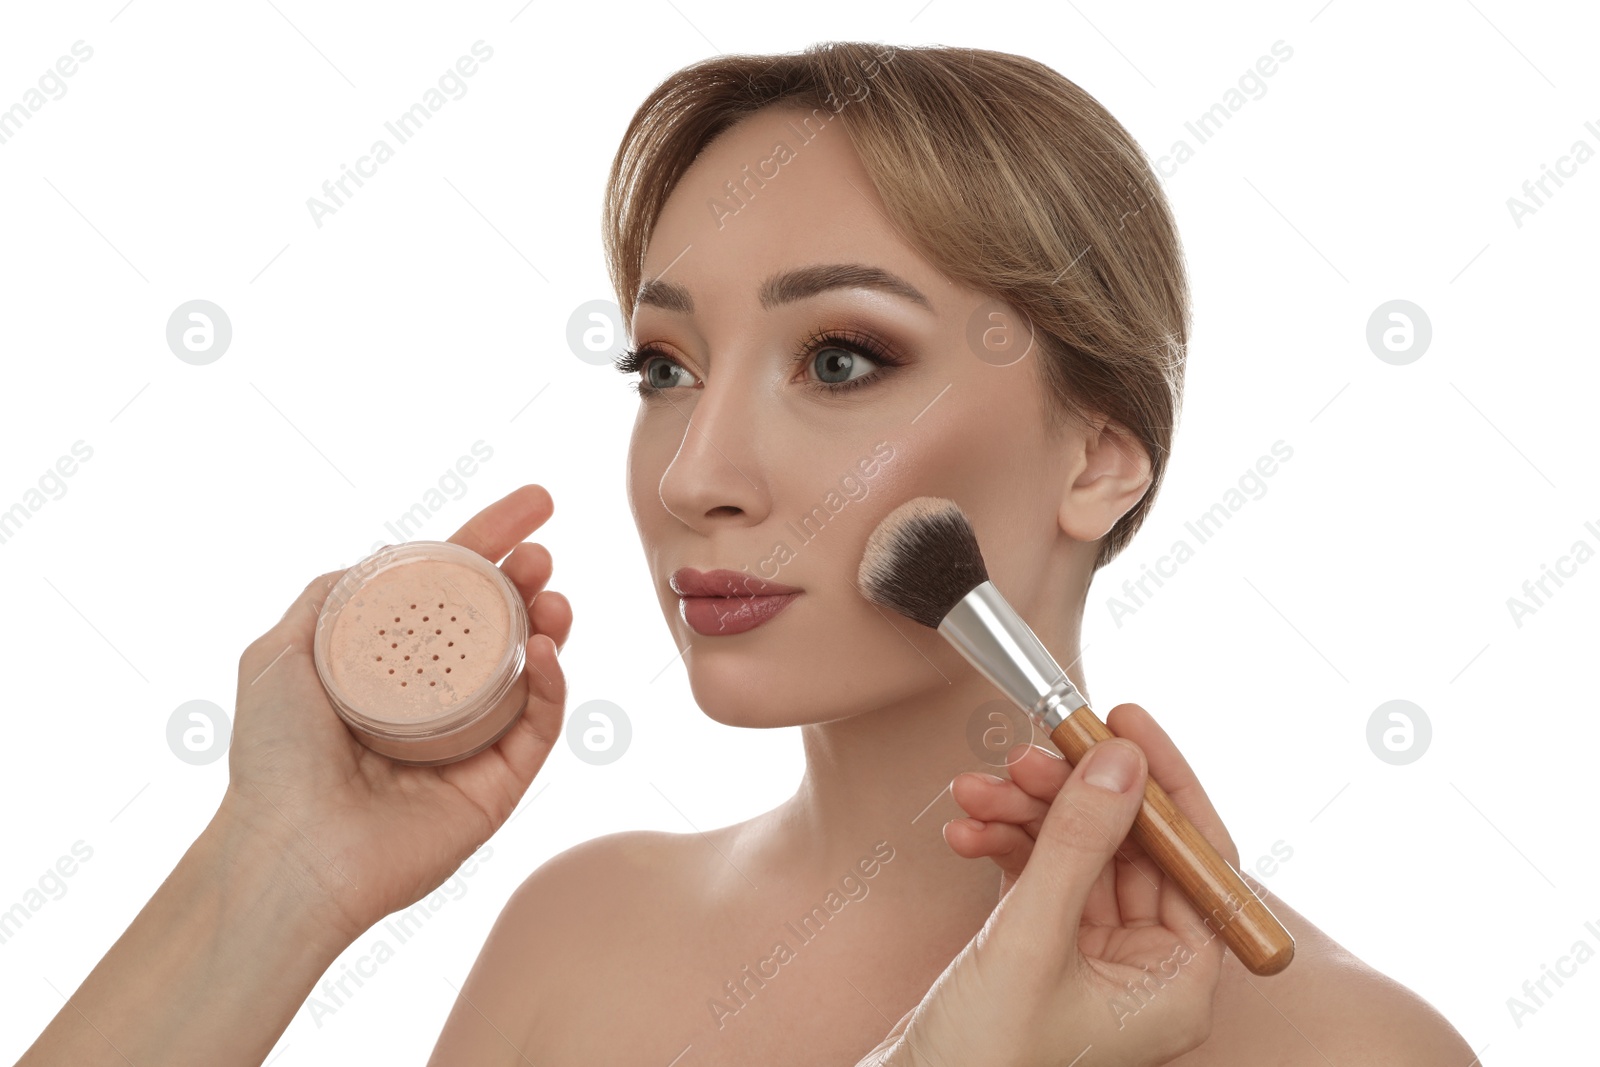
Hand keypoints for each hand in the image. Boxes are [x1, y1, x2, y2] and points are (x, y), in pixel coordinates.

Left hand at [222, 484, 571, 943]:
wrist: (289, 852)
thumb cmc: (272, 758)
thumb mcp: (278, 654)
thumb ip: (331, 598)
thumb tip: (387, 556)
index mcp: (389, 667)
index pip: (450, 590)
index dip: (491, 541)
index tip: (535, 504)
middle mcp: (434, 700)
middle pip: (498, 624)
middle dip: (526, 580)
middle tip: (540, 553)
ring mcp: (470, 743)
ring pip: (530, 671)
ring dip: (549, 624)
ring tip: (552, 595)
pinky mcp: (498, 785)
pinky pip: (538, 725)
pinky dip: (551, 684)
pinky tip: (542, 650)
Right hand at [859, 703, 1230, 1066]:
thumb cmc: (980, 1057)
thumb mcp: (1031, 938)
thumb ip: (1080, 843)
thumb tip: (1122, 760)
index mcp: (1177, 985)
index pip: (1198, 859)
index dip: (1163, 782)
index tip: (1123, 721)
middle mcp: (1146, 972)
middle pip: (1130, 846)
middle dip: (1071, 794)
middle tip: (1026, 753)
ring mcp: (1095, 961)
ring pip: (1077, 853)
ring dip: (1025, 813)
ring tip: (975, 790)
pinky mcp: (1045, 950)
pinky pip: (1039, 874)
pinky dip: (1004, 846)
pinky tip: (966, 830)